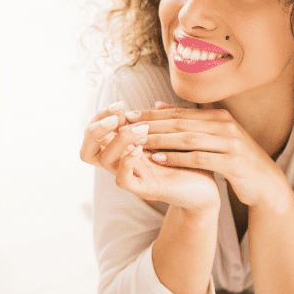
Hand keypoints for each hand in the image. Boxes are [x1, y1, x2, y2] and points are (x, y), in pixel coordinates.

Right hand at [81, 101, 219, 211]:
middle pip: (87, 149)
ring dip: (119, 140)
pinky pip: (122, 180)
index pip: (93, 133)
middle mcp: (121, 163)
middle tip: (117, 118)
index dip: (100, 117)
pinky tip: (140, 150)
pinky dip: (127, 163)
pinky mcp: (143, 189)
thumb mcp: (172, 138)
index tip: (120, 104)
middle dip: (95, 129)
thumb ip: (162, 123)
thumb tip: (156, 103)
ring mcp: (131, 176)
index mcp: (123, 149)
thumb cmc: (188, 162)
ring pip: (104, 160)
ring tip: (141, 129)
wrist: (206, 190)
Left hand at [126, 105, 289, 207]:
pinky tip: (157, 159)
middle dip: (152, 124)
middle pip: (180, 123)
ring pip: (188, 139)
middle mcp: (224, 125)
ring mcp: (231, 142)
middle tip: (128, 127)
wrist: (265, 181)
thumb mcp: (212, 135)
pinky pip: (199, 158)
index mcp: (217, 116)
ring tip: (138, 142)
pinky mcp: (234, 162)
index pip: (178, 112)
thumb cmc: (232, 156)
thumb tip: (157, 104)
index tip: (128, 115)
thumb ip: (187, 121)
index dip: (152, 114)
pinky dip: (177, 158)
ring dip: (160, 140)